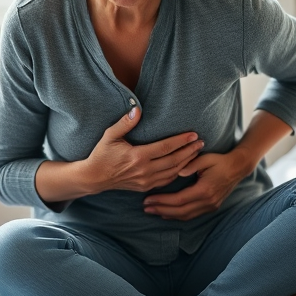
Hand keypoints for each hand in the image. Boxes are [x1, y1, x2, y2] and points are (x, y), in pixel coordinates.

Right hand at [83, 107, 204, 193]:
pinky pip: (166, 181)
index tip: (193, 135)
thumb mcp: (110, 135)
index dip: (181, 141)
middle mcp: (144, 170)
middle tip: (202, 143)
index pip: (165, 148)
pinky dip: (178, 173)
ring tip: (197, 152)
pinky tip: (184, 166)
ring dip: (187, 162)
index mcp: (137, 156)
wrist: (94, 177)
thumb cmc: (102, 154)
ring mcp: (146, 181)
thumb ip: (125, 123)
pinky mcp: (145, 187)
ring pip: (172, 172)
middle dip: (189, 151)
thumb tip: (137, 109)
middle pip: (174, 161)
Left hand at [142, 149, 253, 220]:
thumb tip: (178, 171)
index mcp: (204, 190)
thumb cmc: (219, 160)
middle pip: (180, 211)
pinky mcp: (211, 207)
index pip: (179, 199)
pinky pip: (192, 215)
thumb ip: (191, 164)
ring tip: (153, 211)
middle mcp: (207, 201)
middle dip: (161, 210)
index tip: (148, 199)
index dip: (162, 201)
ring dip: (168, 215)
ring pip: (185, 216)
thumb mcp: (205, 158)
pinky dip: (178, 215)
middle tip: (145, 208)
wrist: (238, 168)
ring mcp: (210, 206)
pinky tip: (167, 213)